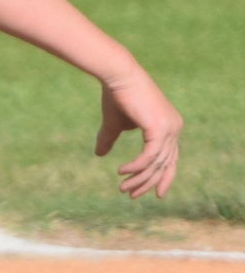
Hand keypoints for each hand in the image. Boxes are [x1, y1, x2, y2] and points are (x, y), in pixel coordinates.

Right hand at [95, 71, 181, 198]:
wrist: (118, 76)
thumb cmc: (116, 96)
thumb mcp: (114, 124)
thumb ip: (109, 139)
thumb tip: (99, 154)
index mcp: (169, 126)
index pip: (170, 158)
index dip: (162, 177)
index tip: (155, 194)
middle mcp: (173, 127)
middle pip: (164, 164)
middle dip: (148, 183)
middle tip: (131, 196)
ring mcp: (169, 128)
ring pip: (156, 164)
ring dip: (138, 179)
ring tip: (122, 188)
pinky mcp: (159, 129)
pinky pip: (149, 157)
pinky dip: (135, 167)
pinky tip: (121, 172)